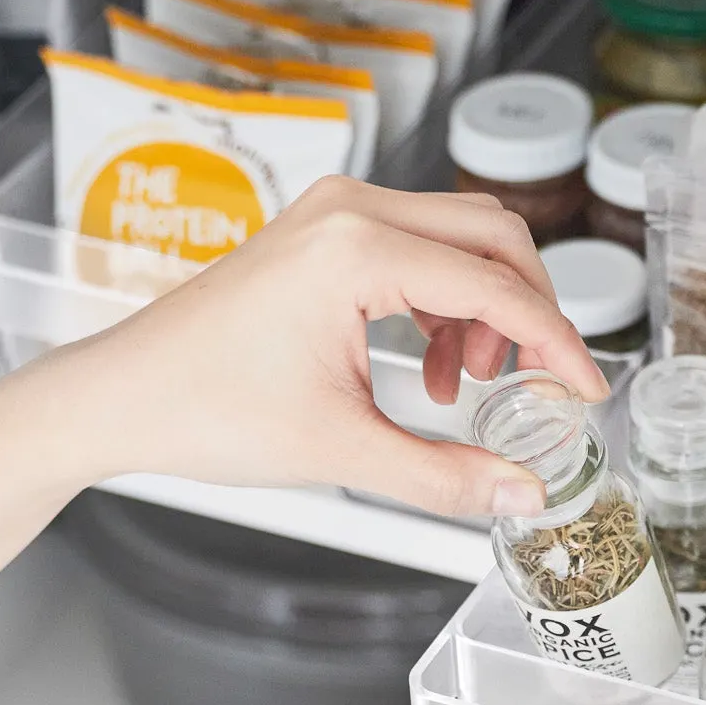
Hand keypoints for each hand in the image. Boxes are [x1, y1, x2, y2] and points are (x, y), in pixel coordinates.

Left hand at [47, 177, 608, 517]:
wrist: (120, 396)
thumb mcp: (339, 452)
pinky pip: (417, 248)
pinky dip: (443, 301)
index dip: (555, 344)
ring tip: (468, 385)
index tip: (585, 391)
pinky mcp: (321, 233)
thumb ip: (443, 475)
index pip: (496, 286)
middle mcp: (350, 211)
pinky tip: (430, 367)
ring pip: (459, 237)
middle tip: (538, 383)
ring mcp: (332, 214)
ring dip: (485, 307)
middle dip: (530, 311)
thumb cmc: (203, 410)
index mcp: (358, 250)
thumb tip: (522, 494)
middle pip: (493, 237)